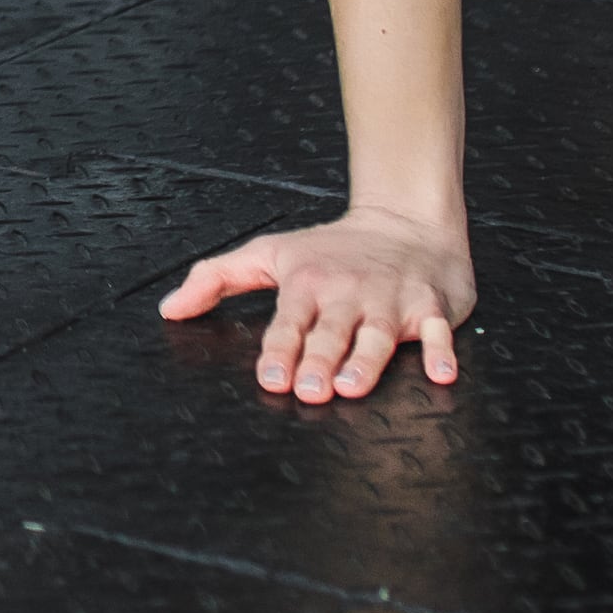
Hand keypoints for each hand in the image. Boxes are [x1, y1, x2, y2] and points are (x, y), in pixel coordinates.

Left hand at [159, 205, 474, 400]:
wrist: (405, 221)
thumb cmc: (331, 249)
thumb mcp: (269, 253)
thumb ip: (216, 278)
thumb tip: (169, 309)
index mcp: (308, 284)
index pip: (290, 321)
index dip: (280, 349)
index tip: (271, 377)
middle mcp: (348, 294)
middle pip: (332, 332)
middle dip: (320, 360)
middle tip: (310, 390)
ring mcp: (391, 301)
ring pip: (378, 335)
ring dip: (366, 362)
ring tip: (352, 387)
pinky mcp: (431, 307)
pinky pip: (439, 331)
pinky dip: (442, 351)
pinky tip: (441, 374)